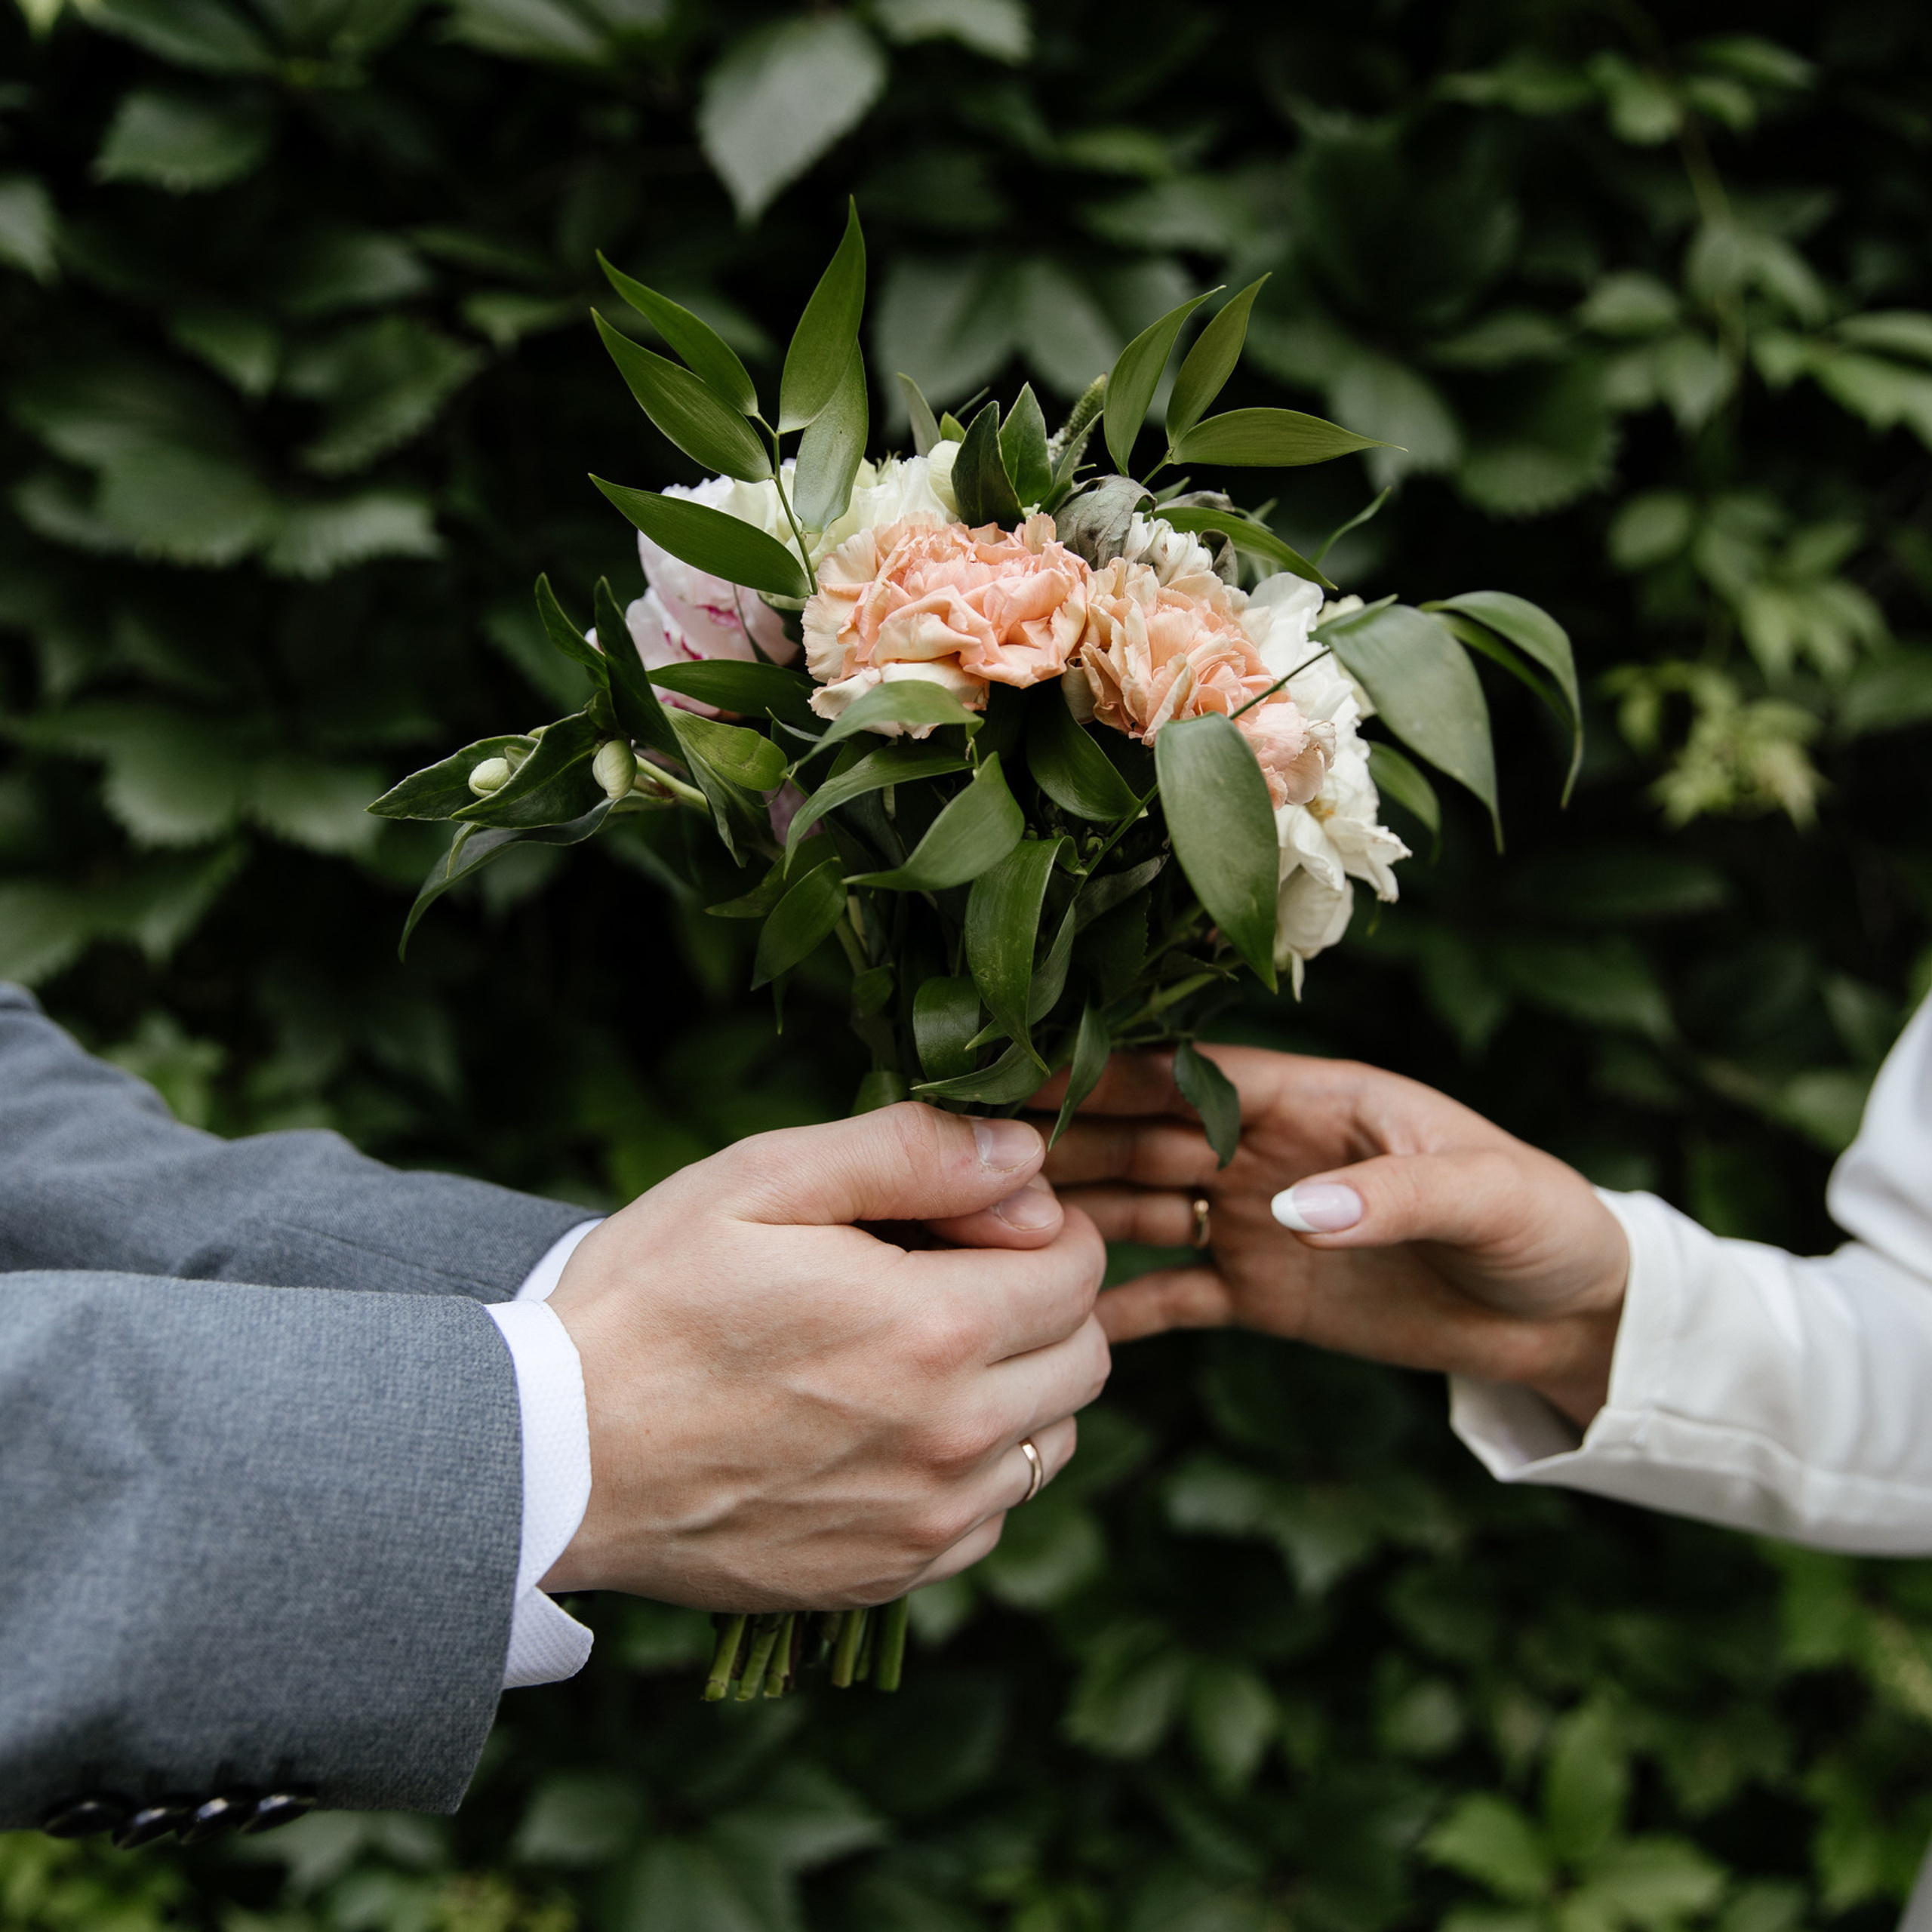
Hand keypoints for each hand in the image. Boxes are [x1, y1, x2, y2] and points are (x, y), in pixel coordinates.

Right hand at [542, 1103, 1107, 1608]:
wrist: (554, 1454)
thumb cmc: (652, 1301)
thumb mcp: (762, 1182)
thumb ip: (909, 1152)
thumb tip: (1023, 1153)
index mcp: (935, 1328)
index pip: (1079, 1267)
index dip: (1042, 1225)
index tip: (976, 1216)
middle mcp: (953, 1439)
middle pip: (1085, 1357)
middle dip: (1043, 1301)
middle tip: (953, 1274)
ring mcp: (926, 1522)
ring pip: (1053, 1440)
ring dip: (1018, 1386)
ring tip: (919, 1351)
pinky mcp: (891, 1575)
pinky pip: (992, 1516)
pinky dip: (972, 1466)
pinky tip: (890, 1427)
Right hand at [1037, 1049, 1627, 1426]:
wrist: (1571, 1318)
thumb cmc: (1542, 1224)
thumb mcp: (1486, 1194)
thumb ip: (1391, 1195)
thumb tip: (1291, 1214)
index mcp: (1312, 1098)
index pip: (1190, 1076)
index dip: (1111, 1075)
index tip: (1030, 1079)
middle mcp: (1264, 1150)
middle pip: (1142, 1139)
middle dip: (1063, 1144)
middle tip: (975, 1164)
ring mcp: (1252, 1220)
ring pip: (1138, 1211)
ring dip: (1071, 1220)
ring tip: (989, 1240)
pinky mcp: (1258, 1291)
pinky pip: (1171, 1298)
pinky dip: (1118, 1309)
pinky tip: (1055, 1322)